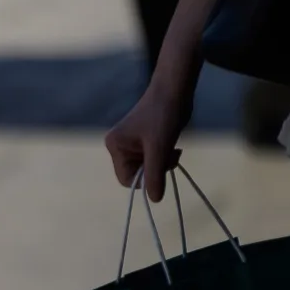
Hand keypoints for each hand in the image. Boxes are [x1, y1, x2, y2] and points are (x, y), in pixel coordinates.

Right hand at [106, 79, 192, 201]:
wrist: (174, 89)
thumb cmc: (164, 116)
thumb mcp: (160, 148)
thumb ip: (155, 174)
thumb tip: (155, 200)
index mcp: (115, 147)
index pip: (126, 179)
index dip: (145, 179)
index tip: (162, 168)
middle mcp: (118, 146)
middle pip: (136, 173)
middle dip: (156, 169)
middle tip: (171, 155)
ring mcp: (130, 143)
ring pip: (146, 166)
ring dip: (162, 162)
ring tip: (173, 149)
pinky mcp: (142, 139)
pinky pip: (150, 157)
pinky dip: (162, 156)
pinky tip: (171, 145)